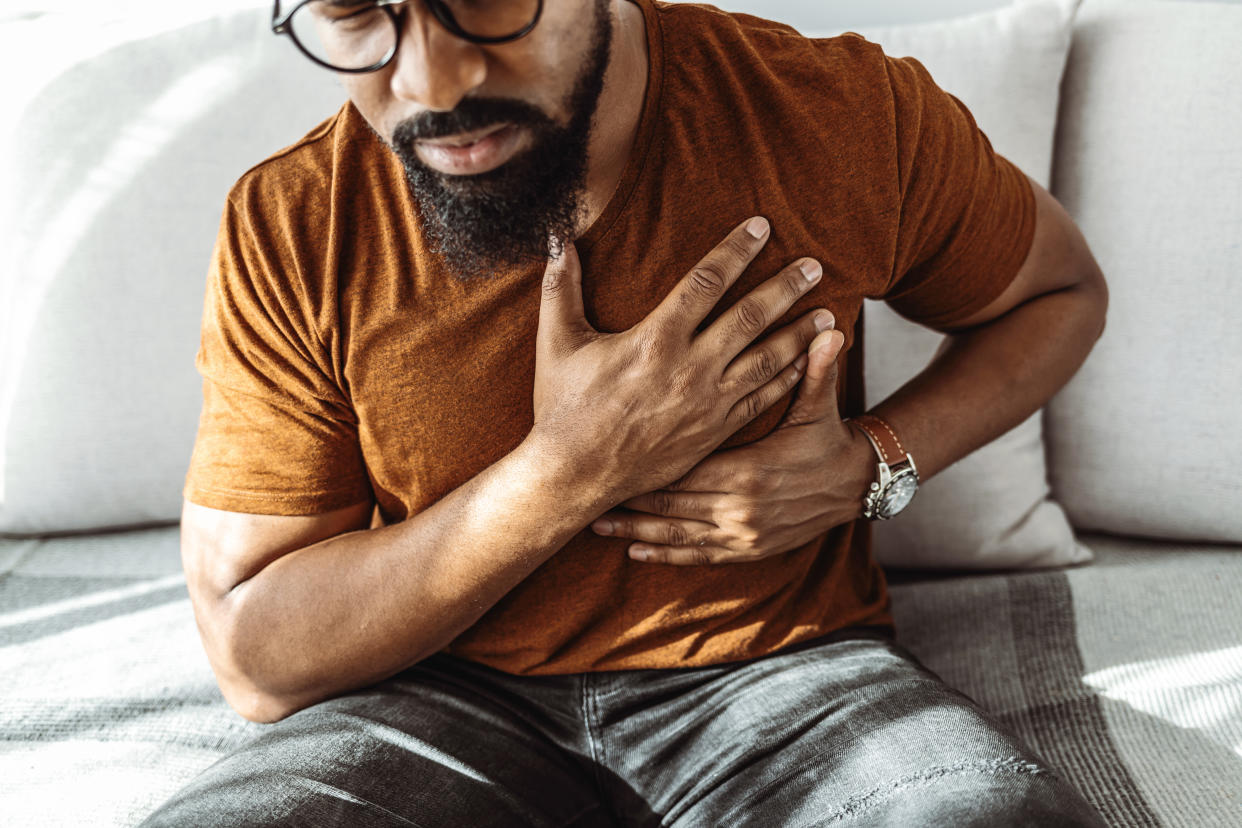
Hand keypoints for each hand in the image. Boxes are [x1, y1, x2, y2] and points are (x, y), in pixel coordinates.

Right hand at [530, 217, 831, 503]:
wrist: (575, 476)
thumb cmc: (563, 408)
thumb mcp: (557, 344)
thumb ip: (561, 289)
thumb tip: (557, 239)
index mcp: (655, 339)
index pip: (706, 281)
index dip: (736, 250)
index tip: (761, 227)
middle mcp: (689, 368)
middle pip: (749, 316)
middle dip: (785, 287)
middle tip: (815, 265)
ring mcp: (707, 403)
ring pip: (765, 359)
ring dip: (798, 334)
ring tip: (827, 313)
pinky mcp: (714, 432)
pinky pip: (760, 400)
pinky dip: (786, 379)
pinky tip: (804, 364)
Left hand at [589, 327, 874, 564]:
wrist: (858, 486)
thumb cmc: (829, 439)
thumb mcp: (819, 406)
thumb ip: (814, 369)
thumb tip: (829, 328)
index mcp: (748, 470)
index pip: (683, 465)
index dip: (644, 464)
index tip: (608, 456)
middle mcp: (741, 508)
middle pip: (670, 502)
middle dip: (629, 498)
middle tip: (586, 491)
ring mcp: (744, 534)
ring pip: (677, 533)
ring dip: (636, 531)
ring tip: (597, 526)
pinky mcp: (749, 551)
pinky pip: (699, 555)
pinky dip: (666, 553)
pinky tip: (636, 551)